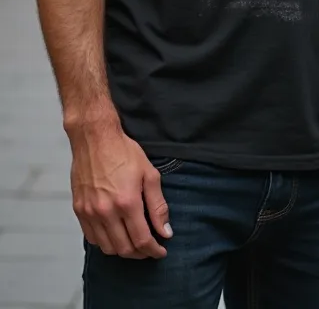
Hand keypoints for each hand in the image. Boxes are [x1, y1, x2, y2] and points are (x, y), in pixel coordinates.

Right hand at [69, 121, 171, 258]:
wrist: (94, 138)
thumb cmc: (123, 152)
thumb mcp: (149, 173)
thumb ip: (158, 205)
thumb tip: (165, 231)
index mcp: (127, 202)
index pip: (142, 239)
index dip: (153, 250)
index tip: (161, 251)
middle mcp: (106, 212)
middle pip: (124, 248)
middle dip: (140, 254)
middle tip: (149, 249)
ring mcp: (90, 213)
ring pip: (107, 247)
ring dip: (123, 250)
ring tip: (134, 243)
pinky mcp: (79, 210)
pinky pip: (92, 238)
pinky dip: (105, 243)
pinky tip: (115, 235)